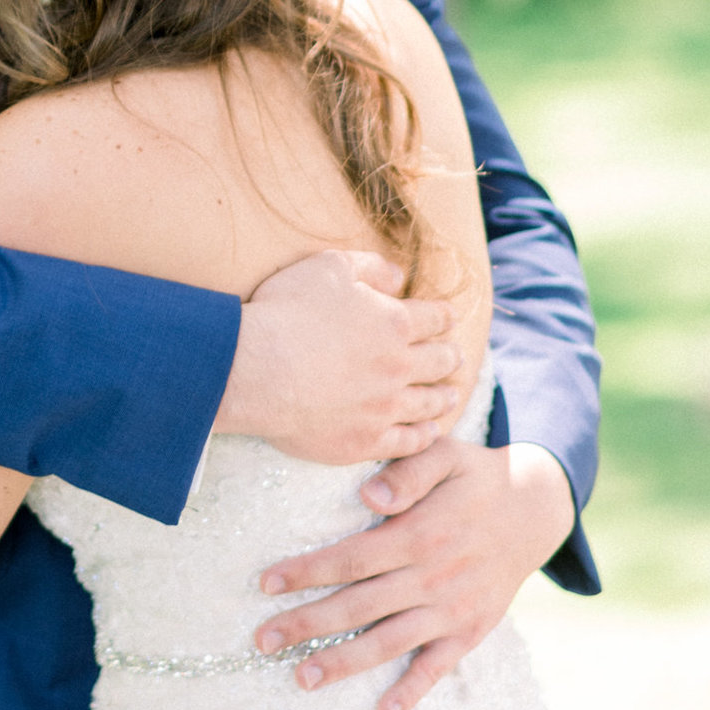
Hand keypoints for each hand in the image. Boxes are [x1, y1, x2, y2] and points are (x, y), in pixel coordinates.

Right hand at [213, 250, 461, 463]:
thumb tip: (399, 277)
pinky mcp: (366, 441)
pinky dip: (425, 435)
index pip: (435, 318)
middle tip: (454, 357)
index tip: (447, 319)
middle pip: (440, 362)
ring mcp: (385, 407)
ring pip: (430, 404)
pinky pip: (409, 442)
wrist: (255, 370)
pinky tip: (429, 431)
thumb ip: (370, 267)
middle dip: (450, 356)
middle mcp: (399, 367)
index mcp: (395, 323)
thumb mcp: (329, 267)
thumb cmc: (286, 312)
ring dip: (444, 397)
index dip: (443, 316)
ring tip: (451, 395)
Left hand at [252, 438, 575, 709]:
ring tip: (302, 677)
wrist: (535, 510)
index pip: (351, 558)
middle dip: (307, 624)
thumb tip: (368, 497)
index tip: (265, 584)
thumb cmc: (474, 477)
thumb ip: (406, 472)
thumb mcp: (445, 454)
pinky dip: (413, 691)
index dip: (306, 572)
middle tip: (262, 640)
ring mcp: (452, 609)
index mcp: (419, 534)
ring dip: (344, 663)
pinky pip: (438, 667)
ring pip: (389, 641)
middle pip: (359, 606)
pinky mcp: (470, 631)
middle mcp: (432, 576)